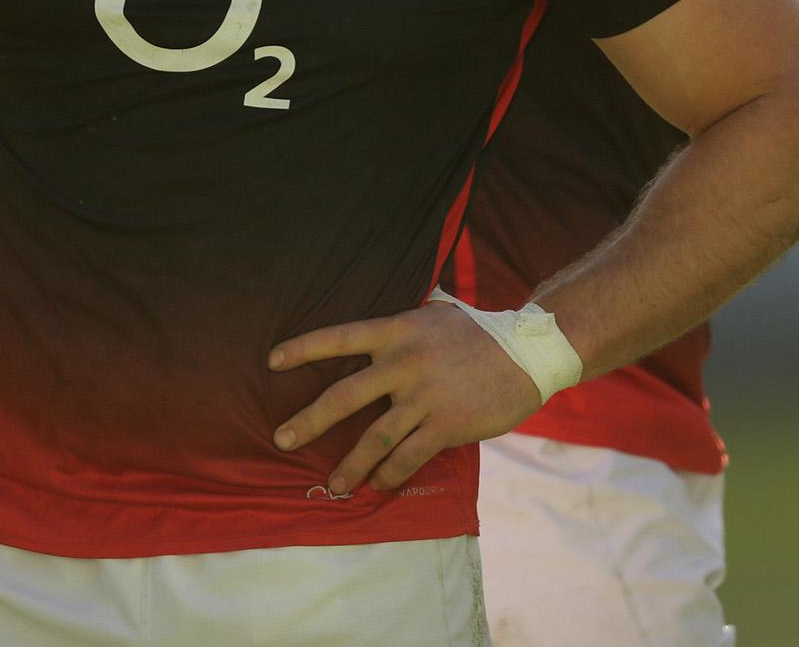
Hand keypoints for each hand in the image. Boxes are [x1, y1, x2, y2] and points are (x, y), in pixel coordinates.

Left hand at [268, 299, 542, 496]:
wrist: (527, 353)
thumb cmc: (479, 333)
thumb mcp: (437, 313)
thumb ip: (405, 324)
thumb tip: (380, 325)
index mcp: (398, 331)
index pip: (340, 337)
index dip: (304, 348)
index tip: (272, 361)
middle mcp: (404, 363)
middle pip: (344, 395)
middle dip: (309, 420)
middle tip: (281, 439)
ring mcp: (425, 396)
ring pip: (374, 436)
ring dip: (350, 464)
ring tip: (333, 485)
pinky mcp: (446, 425)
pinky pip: (408, 456)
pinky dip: (390, 473)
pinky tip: (379, 484)